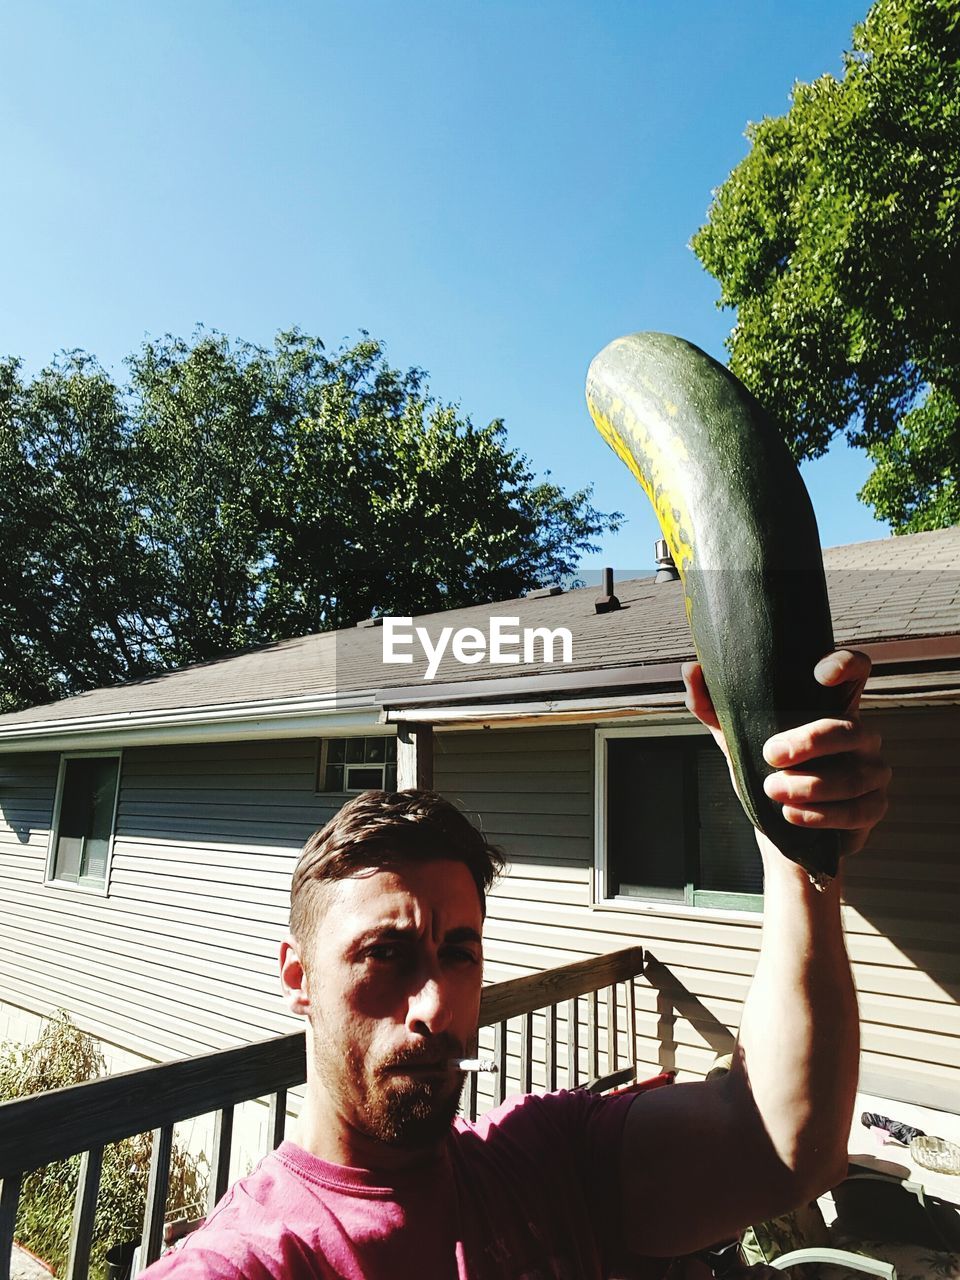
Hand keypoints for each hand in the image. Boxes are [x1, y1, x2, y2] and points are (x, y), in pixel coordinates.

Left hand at [682, 649, 890, 855]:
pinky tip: (791, 816)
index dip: (846, 664)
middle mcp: (858, 733)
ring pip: (854, 775)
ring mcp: (872, 770)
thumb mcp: (736, 738)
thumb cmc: (764, 771)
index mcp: (829, 707)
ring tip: (772, 791)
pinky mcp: (873, 806)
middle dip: (809, 742)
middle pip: (849, 728)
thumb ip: (713, 706)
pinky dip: (821, 815)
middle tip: (770, 754)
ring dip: (809, 786)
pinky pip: (858, 810)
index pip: (855, 670)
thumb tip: (691, 669)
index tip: (819, 675)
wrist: (779, 829)